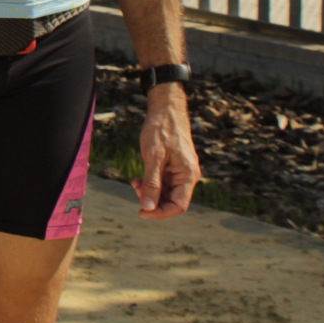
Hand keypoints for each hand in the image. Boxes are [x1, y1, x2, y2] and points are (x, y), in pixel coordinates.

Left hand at [136, 84, 199, 218]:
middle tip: (135, 189)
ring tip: (135, 183)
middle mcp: (188, 176)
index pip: (179, 205)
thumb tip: (148, 207)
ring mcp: (181, 172)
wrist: (166, 109)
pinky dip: (151, 185)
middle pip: (172, 201)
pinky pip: (164, 184)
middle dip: (153, 201)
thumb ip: (151, 183)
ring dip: (150, 193)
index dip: (161, 213)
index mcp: (188, 175)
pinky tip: (138, 180)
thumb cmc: (161, 130)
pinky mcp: (174, 168)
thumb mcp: (153, 156)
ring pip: (167, 194)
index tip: (141, 212)